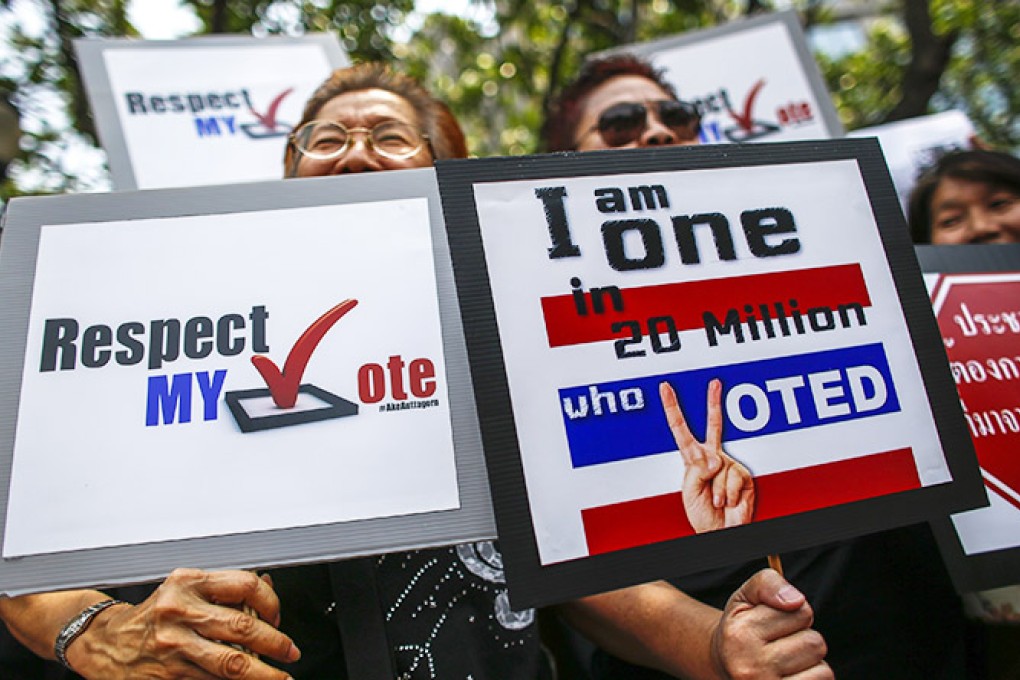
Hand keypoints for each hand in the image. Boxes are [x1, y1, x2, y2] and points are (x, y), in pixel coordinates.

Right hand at [68, 569, 299, 679]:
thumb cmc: (154, 614)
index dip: (270, 602)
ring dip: (264, 674)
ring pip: (231, 663)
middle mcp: (180, 612)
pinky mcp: (169, 676)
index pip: (245, 585)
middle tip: (290, 651)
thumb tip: (269, 590)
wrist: (105, 643)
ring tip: (281, 677)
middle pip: (243, 626)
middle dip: (275, 642)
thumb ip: (224, 591)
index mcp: (188, 583)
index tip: (277, 616)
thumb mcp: (185, 590)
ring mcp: (173, 646)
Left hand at [660, 380, 754, 532]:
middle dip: (714, 402)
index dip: (673, 408)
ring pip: (721, 465)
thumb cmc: (702, 516)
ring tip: (716, 500)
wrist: (721, 534)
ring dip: (718, 489)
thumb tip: (714, 457)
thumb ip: (697, 470)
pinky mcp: (744, 475)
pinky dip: (730, 492)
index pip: (682, 429)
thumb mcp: (689, 491)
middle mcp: (712, 458)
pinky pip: (735, 477)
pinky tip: (729, 500)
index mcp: (693, 459)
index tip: (665, 388)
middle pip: (714, 424)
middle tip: (715, 383)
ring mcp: (729, 465)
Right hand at [712, 569, 830, 679]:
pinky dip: (813, 679)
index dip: (794, 613)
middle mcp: (750, 666)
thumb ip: (768, 583)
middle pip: (814, 642)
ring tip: (787, 662)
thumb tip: (796, 600)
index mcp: (740, 634)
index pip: (801, 612)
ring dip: (810, 664)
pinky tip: (792, 677)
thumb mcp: (746, 597)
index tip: (774, 622)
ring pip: (822, 669)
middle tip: (781, 644)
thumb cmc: (741, 629)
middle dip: (804, 640)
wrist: (725, 666)